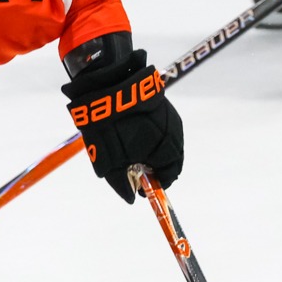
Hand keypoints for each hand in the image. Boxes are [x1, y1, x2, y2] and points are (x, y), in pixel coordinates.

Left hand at [62, 49, 183, 204]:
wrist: (107, 83)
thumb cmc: (108, 127)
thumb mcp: (110, 162)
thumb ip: (123, 183)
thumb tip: (132, 198)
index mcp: (166, 149)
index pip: (170, 174)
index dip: (156, 183)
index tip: (141, 186)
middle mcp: (174, 133)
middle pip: (171, 159)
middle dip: (155, 166)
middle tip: (135, 167)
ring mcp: (170, 117)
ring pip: (167, 142)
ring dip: (154, 149)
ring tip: (132, 147)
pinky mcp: (163, 105)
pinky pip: (163, 127)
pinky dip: (152, 135)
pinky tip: (135, 132)